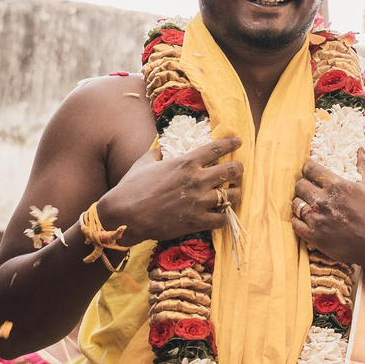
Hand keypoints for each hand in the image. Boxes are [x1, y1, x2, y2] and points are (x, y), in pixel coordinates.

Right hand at [96, 135, 242, 242]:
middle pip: (231, 170)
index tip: (239, 142)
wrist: (125, 215)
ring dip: (234, 193)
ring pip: (232, 195)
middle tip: (237, 170)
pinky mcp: (197, 221)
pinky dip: (224, 216)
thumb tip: (159, 150)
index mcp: (186, 163)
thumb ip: (155, 154)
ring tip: (232, 193)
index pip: (216, 148)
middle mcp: (197, 180)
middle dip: (238, 169)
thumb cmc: (132, 187)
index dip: (231, 143)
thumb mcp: (143, 163)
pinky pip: (222, 219)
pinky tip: (222, 214)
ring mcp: (199, 201)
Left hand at [292, 160, 364, 276]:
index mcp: (337, 185)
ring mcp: (317, 220)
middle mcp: (324, 201)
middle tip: (310, 188)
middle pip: (299, 184)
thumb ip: (364, 166)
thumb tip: (360, 149)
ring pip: (295, 203)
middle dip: (304, 184)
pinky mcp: (314, 237)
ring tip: (308, 204)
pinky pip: (295, 223)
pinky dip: (299, 220)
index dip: (309, 168)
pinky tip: (307, 219)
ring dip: (300, 202)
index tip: (311, 171)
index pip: (310, 168)